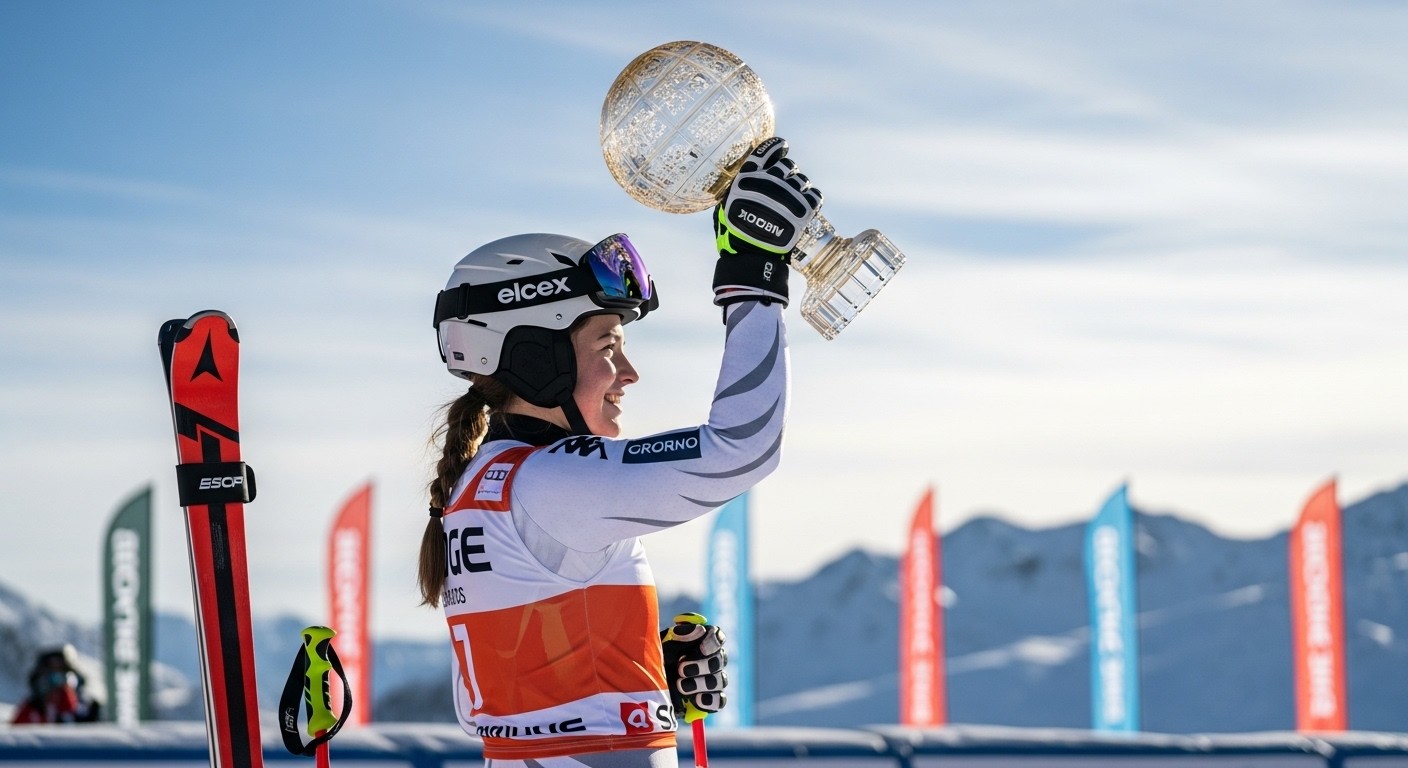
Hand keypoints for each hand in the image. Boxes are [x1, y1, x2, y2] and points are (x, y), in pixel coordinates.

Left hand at [660, 612, 727, 721]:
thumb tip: (700, 630)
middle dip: (702, 665)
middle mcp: (710, 660)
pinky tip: (696, 700)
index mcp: (700, 642)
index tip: (702, 648)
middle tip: (681, 668)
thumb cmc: (654, 660)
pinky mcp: (709, 700)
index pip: (718, 637)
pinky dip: (710, 700)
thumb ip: (680, 636)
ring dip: (701, 683)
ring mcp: (711, 681)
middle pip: (720, 660)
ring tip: (680, 686)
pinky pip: (719, 700)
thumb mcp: (661, 645)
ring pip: (720, 680)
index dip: (714, 642)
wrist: (644, 687)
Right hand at [712, 137, 822, 306]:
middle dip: (787, 173)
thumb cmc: (734, 235)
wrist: (752, 256)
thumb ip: (735, 191)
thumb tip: (741, 183)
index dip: (777, 146)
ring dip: (798, 188)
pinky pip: (815, 195)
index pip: (766, 150)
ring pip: (802, 180)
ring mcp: (789, 193)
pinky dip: (811, 199)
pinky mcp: (804, 208)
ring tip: (793, 201)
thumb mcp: (723, 208)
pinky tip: (806, 206)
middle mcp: (771, 180)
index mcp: (749, 177)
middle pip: (788, 165)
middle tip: (784, 186)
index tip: (782, 147)